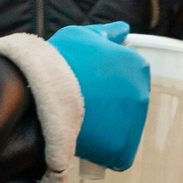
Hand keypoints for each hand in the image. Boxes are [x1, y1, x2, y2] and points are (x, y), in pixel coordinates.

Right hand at [49, 21, 150, 172]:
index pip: (128, 76)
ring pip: (122, 127)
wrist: (40, 93)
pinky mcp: (122, 148)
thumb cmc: (59, 60)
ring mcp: (134, 123)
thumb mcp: (80, 36)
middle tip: (82, 101)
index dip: (106, 80)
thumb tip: (124, 30)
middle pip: (127, 102)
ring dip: (106, 125)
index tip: (87, 83)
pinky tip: (85, 138)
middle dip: (109, 102)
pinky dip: (103, 149)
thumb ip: (106, 34)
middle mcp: (142, 93)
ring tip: (81, 119)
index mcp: (136, 66)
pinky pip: (116, 152)